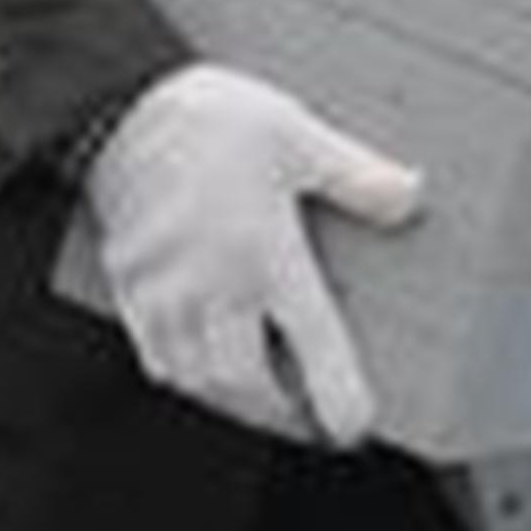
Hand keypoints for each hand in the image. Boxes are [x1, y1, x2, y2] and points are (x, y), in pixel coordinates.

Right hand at [77, 61, 424, 444]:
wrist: (119, 105)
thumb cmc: (209, 118)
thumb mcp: (297, 134)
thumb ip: (355, 174)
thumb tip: (411, 197)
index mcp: (265, 253)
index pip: (312, 344)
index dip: (337, 396)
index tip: (353, 426)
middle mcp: (215, 286)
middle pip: (246, 384)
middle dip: (279, 414)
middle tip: (304, 418)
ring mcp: (167, 292)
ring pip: (198, 380)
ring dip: (231, 401)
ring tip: (258, 397)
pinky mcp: (130, 287)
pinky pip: (154, 357)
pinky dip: (183, 376)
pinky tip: (199, 366)